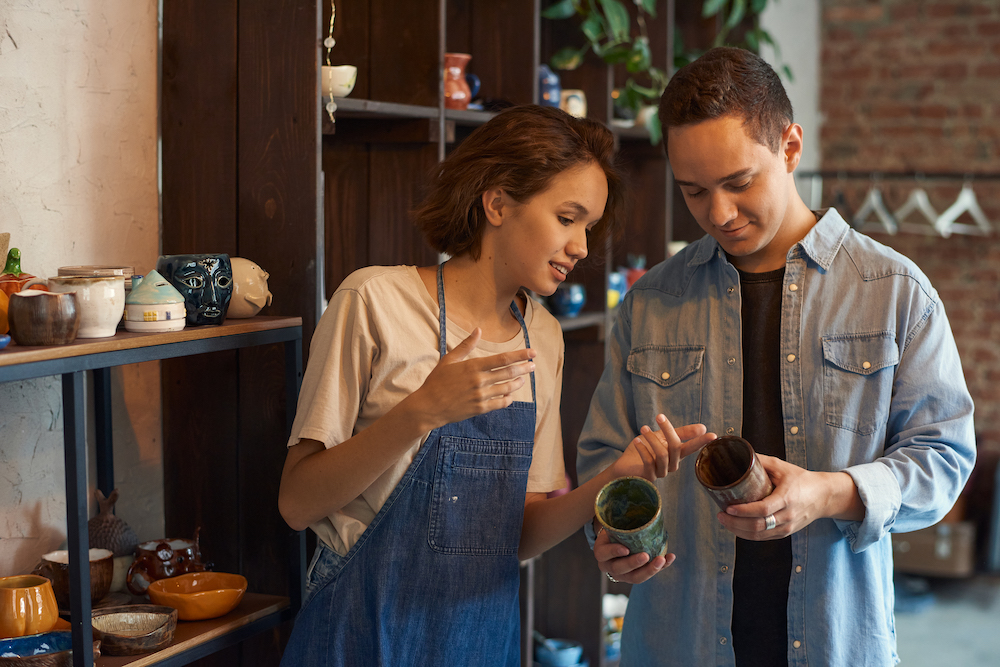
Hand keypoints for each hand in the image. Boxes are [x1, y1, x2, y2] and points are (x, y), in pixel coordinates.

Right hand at [405, 328, 535, 429]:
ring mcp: (480, 396)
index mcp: (473, 366)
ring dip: (517, 383)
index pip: (502, 359)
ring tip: (523, 379)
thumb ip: (466, 345)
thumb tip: (478, 330)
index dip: (519, 355)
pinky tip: (510, 395)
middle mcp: (479, 381)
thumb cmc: (437, 381)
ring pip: (506, 388)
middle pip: (508, 373)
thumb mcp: (449, 360)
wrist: (428, 406)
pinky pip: (499, 404)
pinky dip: (507, 399)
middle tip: (533, 365)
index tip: (532, 352)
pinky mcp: (479, 409)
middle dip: (524, 368)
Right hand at [594, 523, 674, 583]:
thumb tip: (625, 495)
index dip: (614, 552)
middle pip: (620, 569)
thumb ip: (617, 518)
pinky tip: (670, 557)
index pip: (604, 554)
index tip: (625, 549)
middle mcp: (610, 566)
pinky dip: (662, 567)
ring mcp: (624, 575)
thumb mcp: (612, 525)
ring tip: (661, 560)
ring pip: (635, 577)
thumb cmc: (616, 530)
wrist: (619, 541)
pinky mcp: (638, 575)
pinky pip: (649, 574)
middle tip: (646, 556)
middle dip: (634, 563)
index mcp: (602, 553)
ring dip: (649, 570)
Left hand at [611, 414, 715, 480]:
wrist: (625, 466)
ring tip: (643, 428)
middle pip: (676, 448)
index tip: (713, 435)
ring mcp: (661, 472)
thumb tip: (703, 427)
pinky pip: (648, 462)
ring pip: (662, 455)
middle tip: (659, 416)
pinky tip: (637, 441)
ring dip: (652, 439)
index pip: (692, 448)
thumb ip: (680, 433)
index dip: (701, 441)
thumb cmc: (645, 450)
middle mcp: (671, 465)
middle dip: (668, 430)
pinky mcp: (648, 477)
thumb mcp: (662, 437)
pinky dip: (643, 450)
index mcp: (676, 455)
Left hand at [716, 455, 861, 539]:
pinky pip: (764, 537)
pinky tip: (736, 527)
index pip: (763, 509)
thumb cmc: (802, 479)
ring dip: (738, 530)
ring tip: (724, 520)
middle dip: (735, 523)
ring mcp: (787, 527)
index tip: (728, 507)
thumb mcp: (783, 467)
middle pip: (758, 526)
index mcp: (787, 498)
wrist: (824, 496)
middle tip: (721, 514)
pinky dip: (747, 534)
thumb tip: (740, 454)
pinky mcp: (785, 533)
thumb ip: (761, 461)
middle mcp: (788, 516)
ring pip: (759, 535)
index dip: (744, 511)